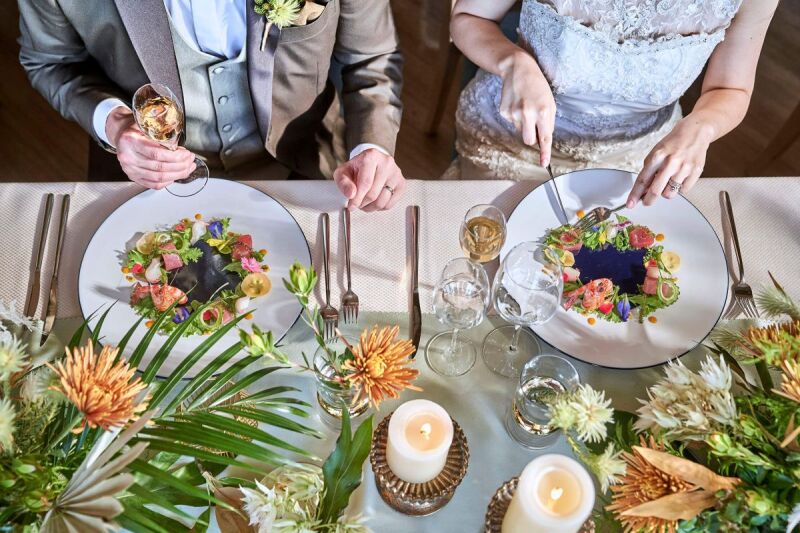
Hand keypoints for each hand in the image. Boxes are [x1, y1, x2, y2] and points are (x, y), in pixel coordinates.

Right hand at [105, 107, 195, 189]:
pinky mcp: (133, 178)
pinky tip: (176, 175)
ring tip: (188, 168)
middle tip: (190, 160)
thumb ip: (161, 136)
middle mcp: (128, 157)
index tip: (187, 154)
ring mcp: (130, 170)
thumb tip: (179, 148)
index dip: (176, 156)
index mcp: (131, 141)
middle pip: (160, 167)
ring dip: (178, 174)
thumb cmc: (136, 131)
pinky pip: (154, 185)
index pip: (157, 154)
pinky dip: (168, 181)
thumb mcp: (146, 127)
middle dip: (181, 165)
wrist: (122, 138)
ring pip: (159, 178)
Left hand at [333, 149, 405, 210]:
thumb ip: (343, 183)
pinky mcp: (402, 184)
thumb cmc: (357, 168)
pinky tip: (374, 201)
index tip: (351, 206)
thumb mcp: (343, 172)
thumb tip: (351, 194)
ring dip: (370, 207)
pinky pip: (390, 204)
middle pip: (373, 194)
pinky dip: (380, 207)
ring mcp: (396, 174)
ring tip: (364, 203)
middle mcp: (387, 163)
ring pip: (382, 201)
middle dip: (362, 203)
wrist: (371, 163)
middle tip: (357, 203)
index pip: (365, 183)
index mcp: (371, 156)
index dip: (357, 198)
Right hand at [498, 50, 555, 165]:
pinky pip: (512, 122)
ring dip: (523, 124)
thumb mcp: (549, 101)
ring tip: (525, 106)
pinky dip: (515, 116)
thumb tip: (543, 139)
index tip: (544, 164)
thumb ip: (547, 122)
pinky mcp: (504, 111)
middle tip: (533, 123)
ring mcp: (514, 113)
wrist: (518, 68)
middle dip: (532, 137)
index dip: (545, 153)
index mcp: (543, 111)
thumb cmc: (537, 85)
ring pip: (520, 131)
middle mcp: (528, 114)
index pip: (545, 137)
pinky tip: (516, 103)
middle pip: (529, 140)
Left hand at [626, 118, 714, 207]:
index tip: (630, 204)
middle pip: (655, 190)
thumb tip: (642, 191)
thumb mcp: (656, 153)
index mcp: (657, 156)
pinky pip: (683, 190)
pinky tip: (679, 178)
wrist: (695, 131)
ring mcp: (684, 167)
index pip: (643, 180)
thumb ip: (649, 171)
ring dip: (666, 193)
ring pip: (669, 193)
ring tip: (668, 183)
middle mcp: (671, 162)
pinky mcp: (696, 171)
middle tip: (646, 202)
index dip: (635, 194)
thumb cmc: (673, 143)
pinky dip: (679, 188)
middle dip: (648, 200)